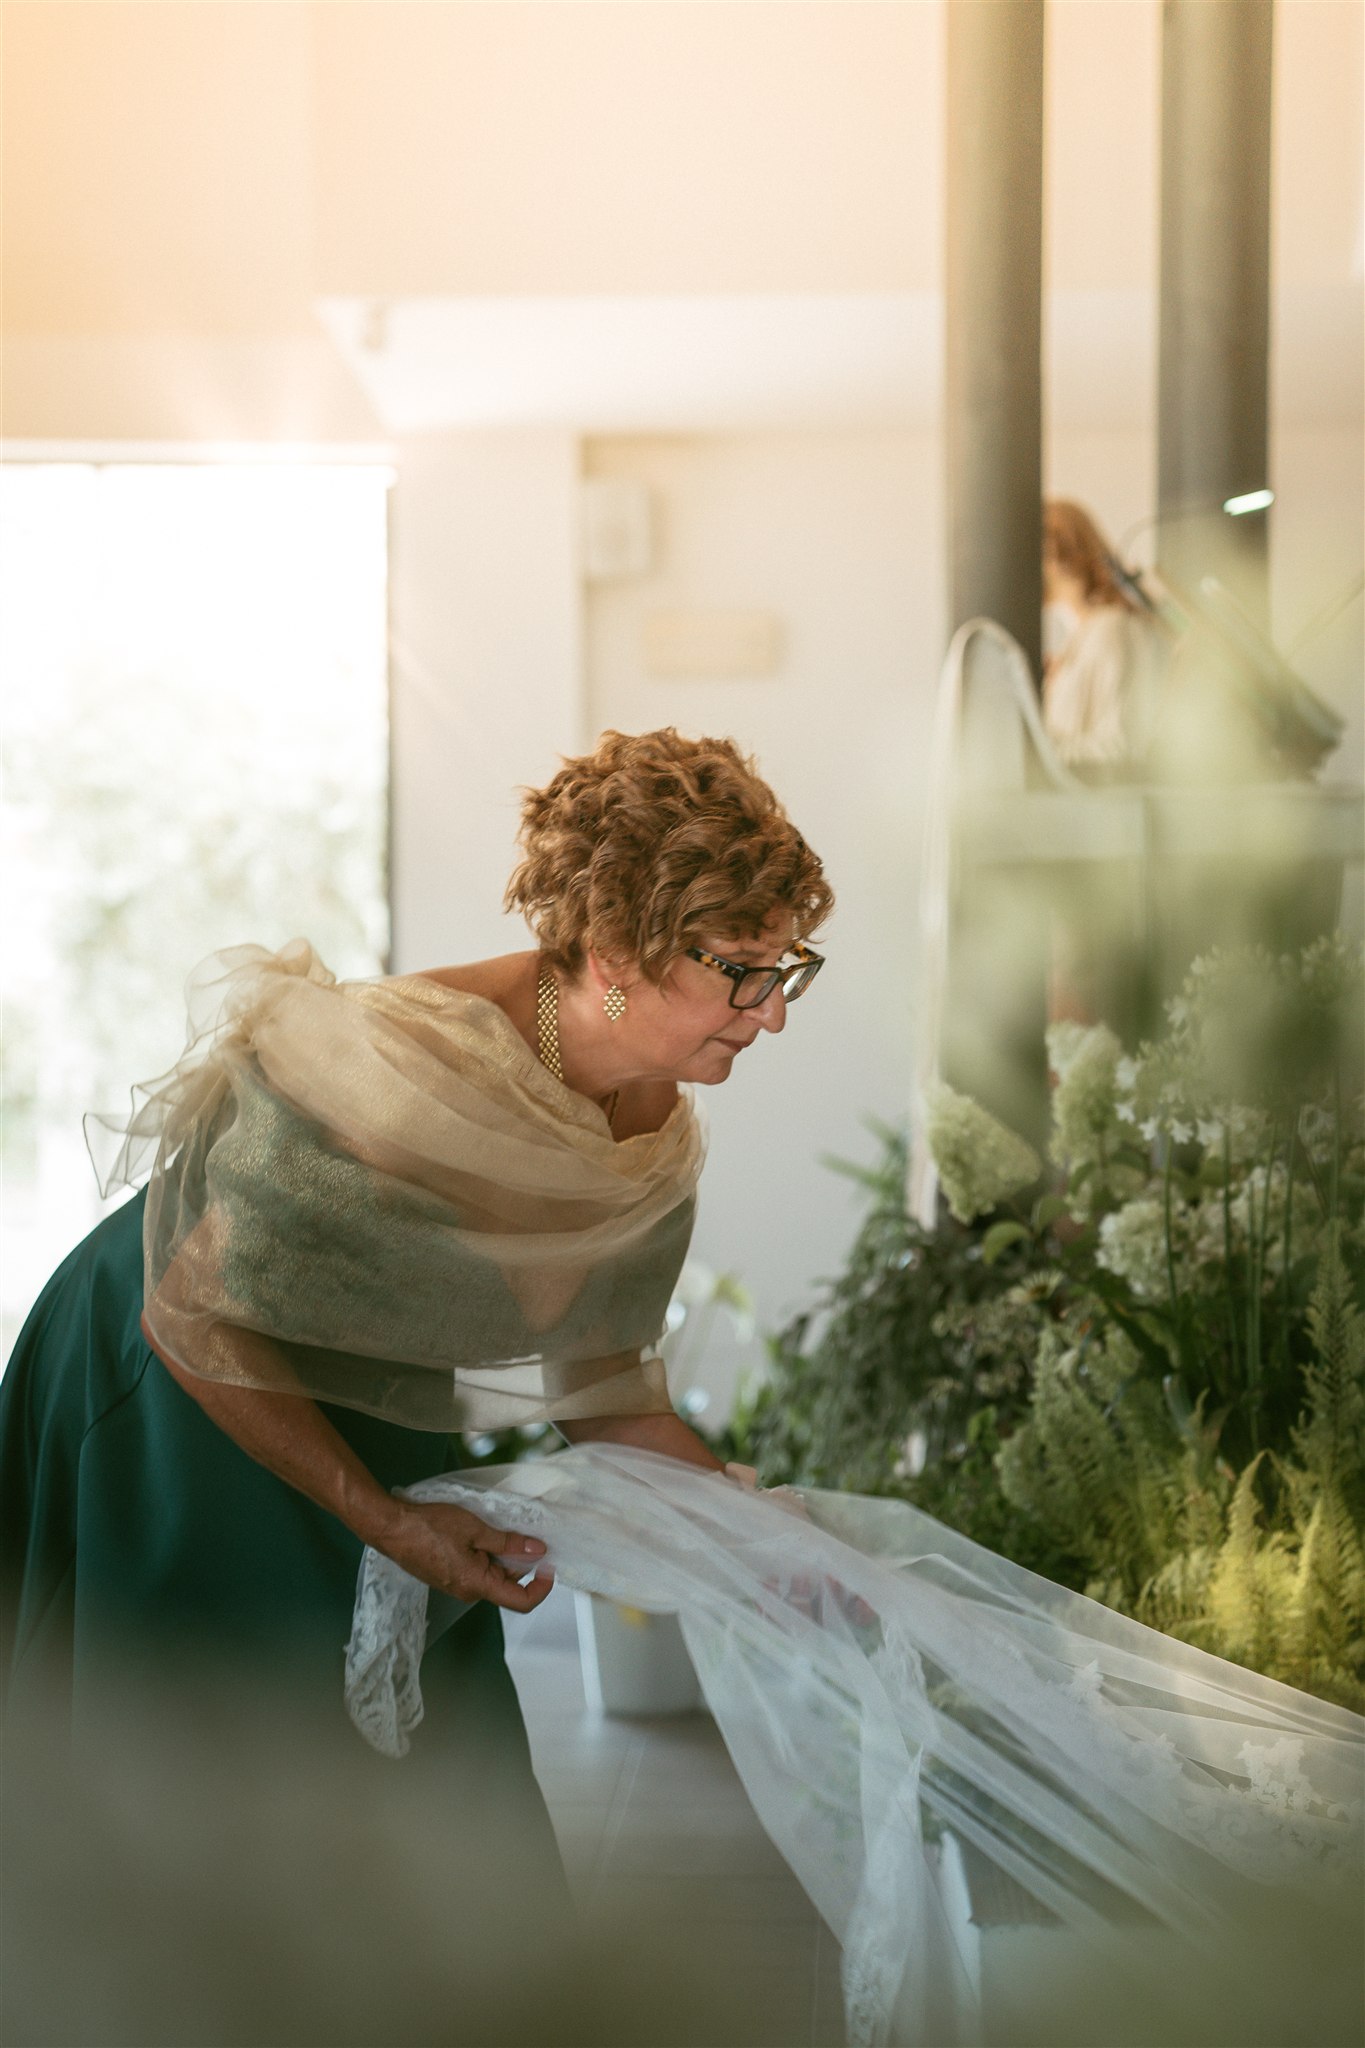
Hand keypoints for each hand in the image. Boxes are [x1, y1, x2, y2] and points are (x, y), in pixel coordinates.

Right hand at [381, 1499, 553, 1613]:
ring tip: (496, 1526)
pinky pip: (476, 1568)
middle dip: (519, 1559)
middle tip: (521, 1531)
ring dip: (501, 1552)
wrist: (392, 1527)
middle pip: (507, 1582)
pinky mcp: (448, 1574)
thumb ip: (508, 1542)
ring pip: (492, 1573)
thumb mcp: (475, 1529)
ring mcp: (456, 1584)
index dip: (541, 1588)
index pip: (520, 1601)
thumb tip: (536, 1550)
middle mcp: (467, 1591)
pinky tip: (480, 1531)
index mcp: (476, 1585)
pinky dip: (485, 1552)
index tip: (548, 1566)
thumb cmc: (427, 1527)